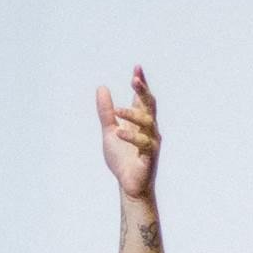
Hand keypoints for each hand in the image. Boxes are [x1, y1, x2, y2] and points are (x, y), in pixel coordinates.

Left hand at [96, 65, 159, 200]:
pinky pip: (144, 143)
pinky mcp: (150, 156)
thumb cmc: (121, 158)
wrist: (127, 185)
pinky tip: (119, 133)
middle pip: (149, 105)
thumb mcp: (109, 131)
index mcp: (139, 122)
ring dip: (132, 115)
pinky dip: (132, 137)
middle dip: (143, 91)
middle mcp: (149, 129)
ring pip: (147, 122)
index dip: (141, 84)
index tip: (137, 68)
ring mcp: (151, 142)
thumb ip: (106, 112)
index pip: (142, 99)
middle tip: (134, 79)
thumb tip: (101, 88)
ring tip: (117, 111)